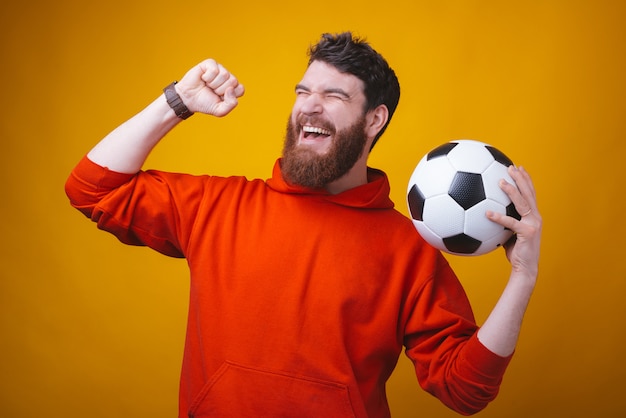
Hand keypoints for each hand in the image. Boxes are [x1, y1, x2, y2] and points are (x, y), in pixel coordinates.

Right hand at [176, 59, 244, 116]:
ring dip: (213, 84)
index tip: (220, 98)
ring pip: (225, 74)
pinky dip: (208, 77)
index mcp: (232, 88)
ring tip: (207, 85)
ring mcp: (219, 69)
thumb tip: (231, 89)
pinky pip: (215, 69)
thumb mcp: (219, 110)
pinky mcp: (210, 64)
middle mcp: (227, 77)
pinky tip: (203, 78)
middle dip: (221, 90)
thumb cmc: (204, 103)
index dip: (229, 96)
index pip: (240, 89)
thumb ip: (230, 104)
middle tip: (212, 91)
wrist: (188, 99)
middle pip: (233, 81)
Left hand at [487, 165, 541, 279]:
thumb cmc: (516, 252)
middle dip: (521, 178)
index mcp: (533, 216)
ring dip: (511, 191)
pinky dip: (498, 217)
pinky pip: (510, 222)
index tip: (519, 167)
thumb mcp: (509, 234)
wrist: (525, 269)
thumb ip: (503, 222)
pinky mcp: (527, 233)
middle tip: (511, 167)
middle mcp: (536, 218)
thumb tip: (486, 213)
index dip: (526, 179)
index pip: (530, 193)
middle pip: (529, 193)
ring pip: (522, 203)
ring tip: (500, 181)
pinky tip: (487, 213)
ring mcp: (533, 224)